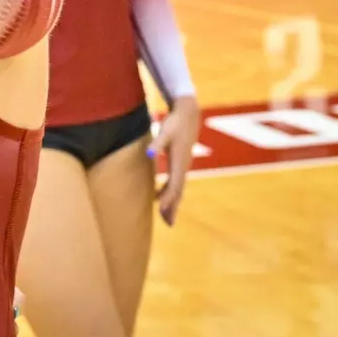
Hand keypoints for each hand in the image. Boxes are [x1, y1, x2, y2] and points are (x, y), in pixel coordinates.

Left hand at [152, 95, 200, 226]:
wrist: (188, 112)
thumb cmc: (175, 121)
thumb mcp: (164, 130)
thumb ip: (157, 142)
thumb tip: (149, 152)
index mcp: (180, 162)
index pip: (175, 185)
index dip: (168, 198)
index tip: (160, 210)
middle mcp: (184, 166)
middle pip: (179, 191)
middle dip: (173, 207)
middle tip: (168, 224)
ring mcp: (183, 165)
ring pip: (178, 188)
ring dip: (172, 202)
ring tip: (165, 217)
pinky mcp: (180, 162)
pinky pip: (176, 182)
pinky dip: (170, 192)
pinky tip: (160, 196)